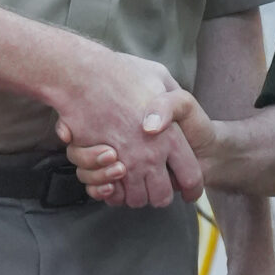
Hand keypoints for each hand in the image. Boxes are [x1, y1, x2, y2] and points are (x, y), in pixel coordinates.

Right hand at [50, 48, 201, 207]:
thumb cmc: (121, 74)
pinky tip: (110, 179)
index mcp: (171, 138)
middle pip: (161, 197)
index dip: (192, 189)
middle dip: (159, 196)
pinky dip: (109, 191)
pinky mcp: (99, 166)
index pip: (191, 178)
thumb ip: (172, 98)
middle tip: (155, 187)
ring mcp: (124, 163)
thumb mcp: (159, 76)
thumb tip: (174, 117)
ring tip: (131, 180)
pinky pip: (108, 193)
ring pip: (135, 199)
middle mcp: (150, 156)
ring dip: (133, 195)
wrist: (82, 75)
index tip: (189, 193)